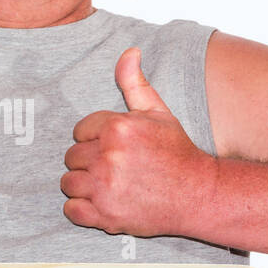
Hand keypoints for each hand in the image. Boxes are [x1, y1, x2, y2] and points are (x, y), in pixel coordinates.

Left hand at [61, 47, 217, 237]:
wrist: (199, 194)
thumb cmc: (177, 152)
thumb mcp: (158, 112)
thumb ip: (135, 82)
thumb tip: (129, 51)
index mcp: (117, 127)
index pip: (79, 131)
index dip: (96, 140)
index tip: (116, 148)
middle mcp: (108, 156)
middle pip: (71, 157)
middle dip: (88, 162)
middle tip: (114, 168)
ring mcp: (105, 188)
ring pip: (68, 182)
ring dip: (83, 185)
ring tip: (108, 185)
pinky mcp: (105, 216)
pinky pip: (72, 210)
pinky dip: (82, 209)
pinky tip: (102, 203)